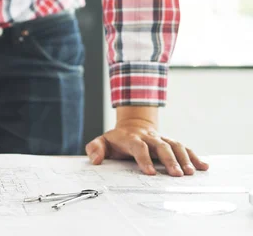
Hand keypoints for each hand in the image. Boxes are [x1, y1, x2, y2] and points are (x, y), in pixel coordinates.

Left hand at [85, 108, 208, 175]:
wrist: (132, 124)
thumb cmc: (117, 139)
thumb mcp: (102, 141)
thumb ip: (95, 148)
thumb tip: (95, 160)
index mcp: (131, 138)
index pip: (138, 147)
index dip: (144, 159)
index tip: (151, 173)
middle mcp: (149, 137)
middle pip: (161, 146)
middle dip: (169, 160)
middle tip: (176, 175)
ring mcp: (161, 138)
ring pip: (175, 145)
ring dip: (184, 158)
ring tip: (191, 173)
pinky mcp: (170, 141)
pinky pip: (184, 147)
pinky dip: (195, 156)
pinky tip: (203, 166)